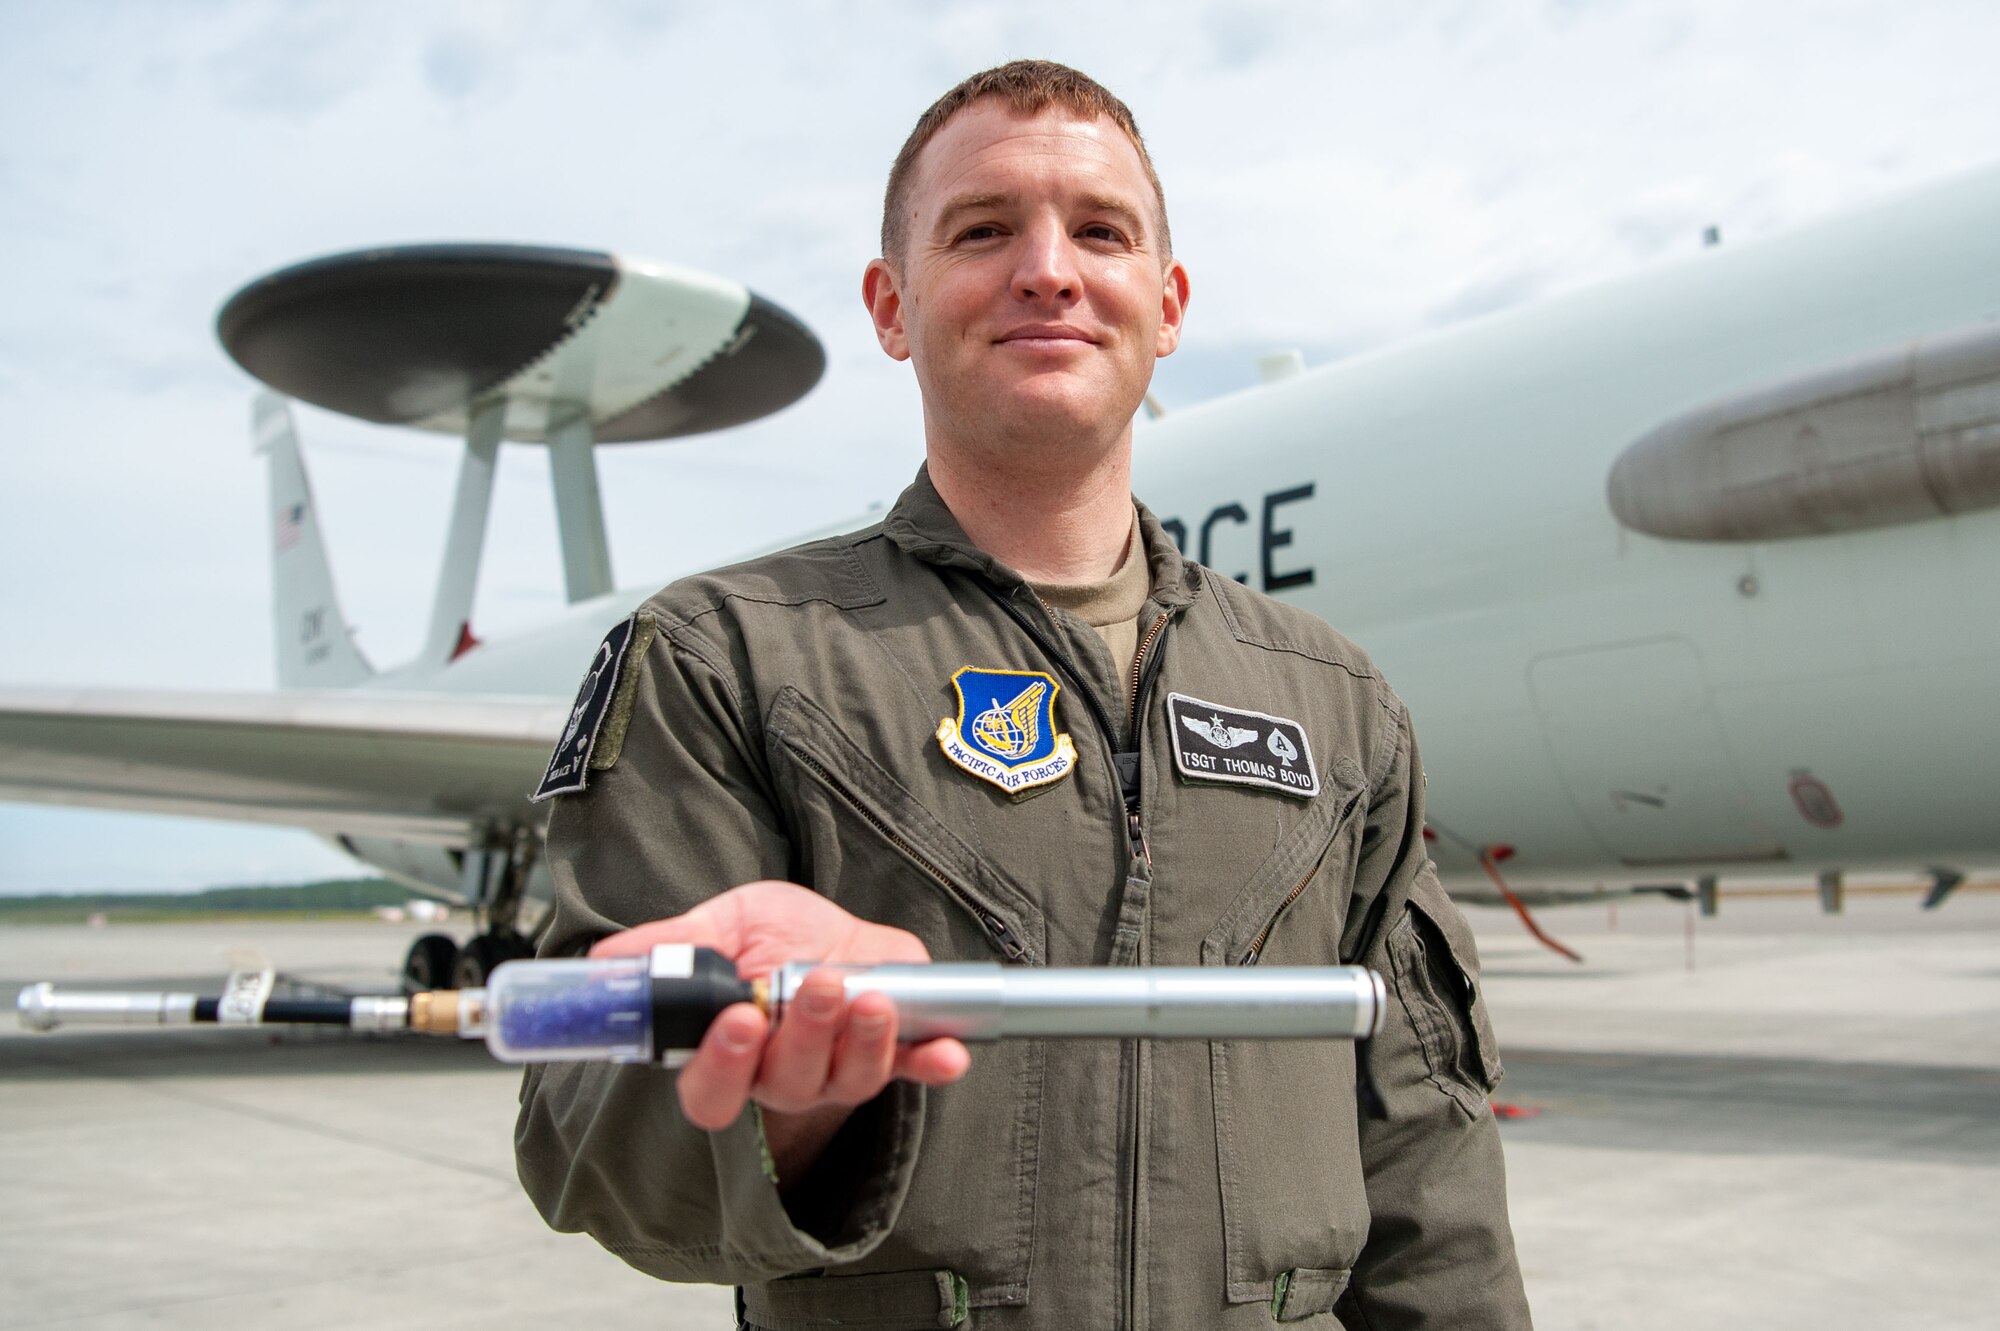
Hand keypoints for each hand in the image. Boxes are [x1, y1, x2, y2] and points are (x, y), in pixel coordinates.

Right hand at [590, 882, 971, 1172]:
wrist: (836, 932)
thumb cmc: (772, 936)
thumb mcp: (721, 926)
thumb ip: (670, 947)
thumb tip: (605, 963)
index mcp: (728, 1053)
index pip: (711, 1090)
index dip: (723, 1066)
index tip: (739, 1021)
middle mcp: (781, 1075)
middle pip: (786, 1081)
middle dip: (805, 1034)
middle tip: (818, 986)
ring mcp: (839, 1073)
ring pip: (849, 1079)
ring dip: (865, 1042)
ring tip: (873, 998)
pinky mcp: (895, 1057)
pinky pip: (916, 1071)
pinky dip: (935, 1063)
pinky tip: (952, 1053)